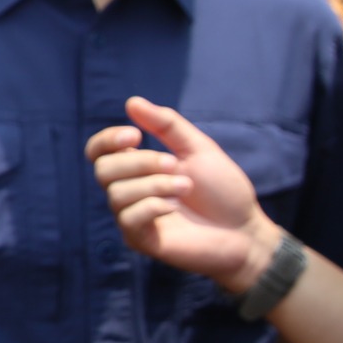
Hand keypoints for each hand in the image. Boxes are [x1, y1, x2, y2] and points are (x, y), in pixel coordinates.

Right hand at [85, 95, 279, 290]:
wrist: (244, 230)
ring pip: (116, 193)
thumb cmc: (222, 190)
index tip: (135, 135)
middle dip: (139, 162)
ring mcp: (132, 217)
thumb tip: (131, 102)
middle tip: (173, 164)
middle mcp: (128, 191)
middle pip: (103, 169)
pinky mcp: (140, 240)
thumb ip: (166, 125)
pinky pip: (129, 218)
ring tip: (185, 187)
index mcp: (136, 168)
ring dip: (155, 185)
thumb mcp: (198, 148)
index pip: (98, 151)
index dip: (107, 140)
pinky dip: (153, 206)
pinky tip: (174, 208)